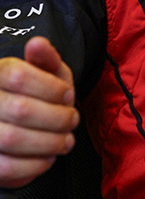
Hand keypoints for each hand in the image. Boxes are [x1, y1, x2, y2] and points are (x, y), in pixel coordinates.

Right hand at [0, 37, 78, 187]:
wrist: (19, 122)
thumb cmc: (37, 93)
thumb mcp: (46, 71)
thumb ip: (46, 58)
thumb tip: (38, 44)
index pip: (18, 76)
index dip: (51, 88)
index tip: (69, 95)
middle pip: (21, 110)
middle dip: (57, 118)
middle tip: (72, 121)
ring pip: (13, 139)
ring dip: (50, 143)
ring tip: (65, 141)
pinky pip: (6, 167)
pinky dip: (34, 165)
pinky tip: (47, 157)